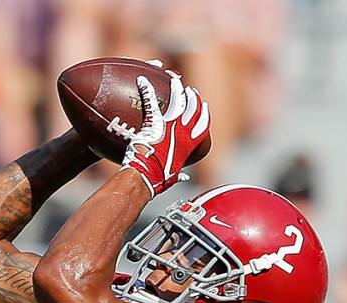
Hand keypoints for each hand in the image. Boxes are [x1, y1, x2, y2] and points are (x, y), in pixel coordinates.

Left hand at [121, 74, 209, 197]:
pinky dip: (146, 89)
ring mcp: (170, 124)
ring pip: (177, 99)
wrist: (147, 175)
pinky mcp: (154, 121)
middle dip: (193, 97)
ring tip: (174, 80)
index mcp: (190, 144)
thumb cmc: (159, 179)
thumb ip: (180, 174)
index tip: (203, 106)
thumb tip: (184, 178)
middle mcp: (183, 130)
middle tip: (190, 90)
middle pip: (193, 107)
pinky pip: (151, 100)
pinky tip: (142, 80)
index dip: (204, 114)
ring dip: (177, 87)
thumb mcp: (174, 177)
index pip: (203, 124)